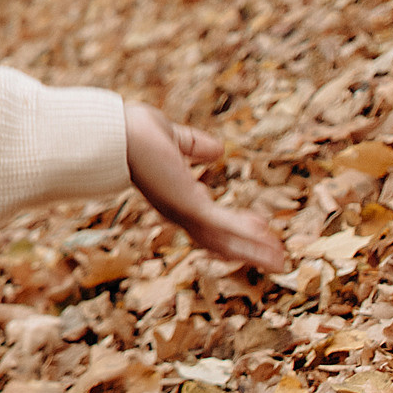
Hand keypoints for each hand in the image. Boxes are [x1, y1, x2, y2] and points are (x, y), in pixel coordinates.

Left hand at [125, 104, 288, 270]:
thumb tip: (218, 151)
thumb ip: (194, 146)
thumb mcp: (174, 139)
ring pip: (224, 240)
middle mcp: (178, 211)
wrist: (113, 132)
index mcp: (174, 198)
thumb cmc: (134, 132)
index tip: (259, 226)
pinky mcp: (187, 206)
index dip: (234, 227)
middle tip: (276, 258)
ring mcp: (183, 211)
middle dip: (249, 250)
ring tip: (279, 260)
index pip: (209, 220)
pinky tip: (266, 236)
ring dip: (253, 250)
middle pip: (220, 241)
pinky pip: (222, 225)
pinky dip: (244, 233)